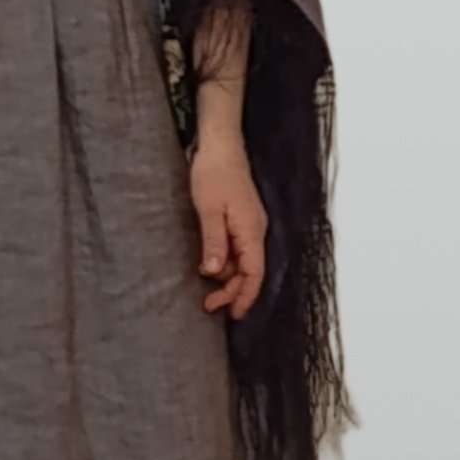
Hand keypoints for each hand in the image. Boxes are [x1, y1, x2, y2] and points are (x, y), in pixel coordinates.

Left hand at [188, 130, 267, 319]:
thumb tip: (214, 272)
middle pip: (249, 271)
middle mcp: (255, 231)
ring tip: (204, 284)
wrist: (219, 145)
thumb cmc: (213, 173)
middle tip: (208, 305)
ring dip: (225, 275)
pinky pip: (237, 249)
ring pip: (242, 261)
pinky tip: (209, 263)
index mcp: (251, 231)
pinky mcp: (241, 219)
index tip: (232, 314)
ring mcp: (249, 225)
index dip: (245, 296)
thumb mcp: (208, 210)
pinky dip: (224, 261)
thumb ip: (213, 242)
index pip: (254, 273)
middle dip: (232, 290)